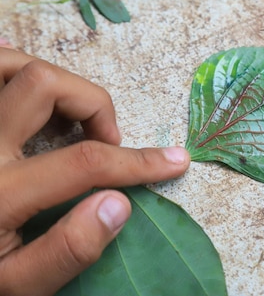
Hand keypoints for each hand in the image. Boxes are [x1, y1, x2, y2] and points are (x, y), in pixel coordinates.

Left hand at [0, 49, 189, 295]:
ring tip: (71, 113)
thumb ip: (66, 251)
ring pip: (9, 63)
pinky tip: (26, 82)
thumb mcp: (16, 288)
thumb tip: (120, 203)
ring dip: (54, 79)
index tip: (174, 160)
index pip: (84, 162)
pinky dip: (9, 64)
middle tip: (106, 139)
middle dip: (93, 104)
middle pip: (45, 84)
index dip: (139, 161)